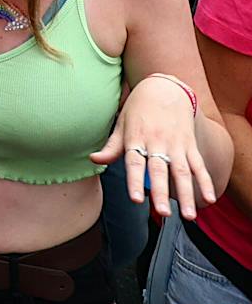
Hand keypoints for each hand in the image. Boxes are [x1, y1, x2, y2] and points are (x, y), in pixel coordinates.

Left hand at [96, 78, 216, 219]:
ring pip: (181, 171)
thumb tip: (93, 160)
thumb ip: (112, 146)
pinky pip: (198, 165)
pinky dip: (205, 181)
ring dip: (186, 194)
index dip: (134, 181)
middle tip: (164, 213)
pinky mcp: (190, 144)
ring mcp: (175, 143)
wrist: (164, 88)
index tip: (136, 200)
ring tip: (189, 215)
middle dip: (161, 192)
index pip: (134, 162)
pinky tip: (210, 198)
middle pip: (159, 170)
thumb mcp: (122, 123)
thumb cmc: (138, 108)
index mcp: (136, 138)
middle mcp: (156, 142)